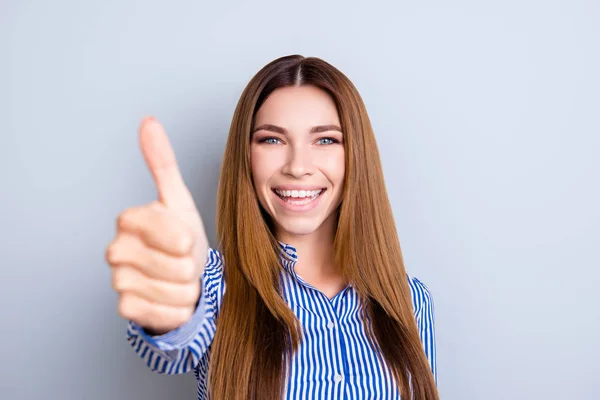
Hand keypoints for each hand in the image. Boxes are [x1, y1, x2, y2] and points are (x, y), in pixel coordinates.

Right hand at [106, 117, 208, 334]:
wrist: (181, 277)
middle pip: (178, 263)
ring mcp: (118, 281)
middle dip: (191, 265)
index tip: (183, 237)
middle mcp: (115, 250)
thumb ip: (162, 162)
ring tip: (178, 279)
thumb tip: (148, 121)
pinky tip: (170, 299)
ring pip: (174, 289)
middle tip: (181, 260)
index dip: (187, 238)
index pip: (173, 232)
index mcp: (128, 220)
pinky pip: (165, 312)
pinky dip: (178, 308)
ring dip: (187, 287)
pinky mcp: (126, 309)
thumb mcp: (177, 199)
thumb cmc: (180, 237)